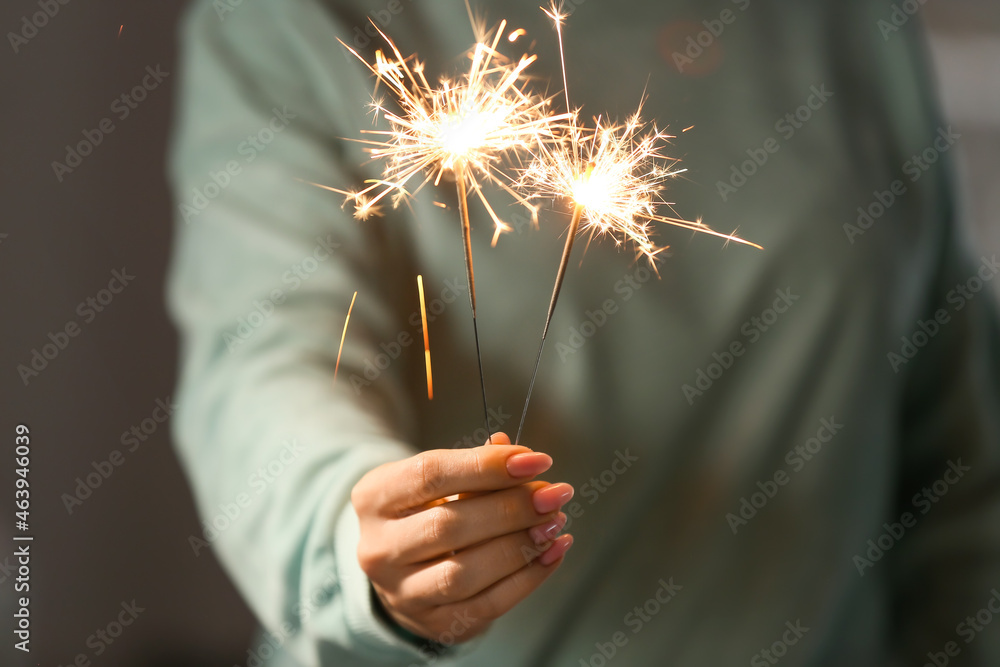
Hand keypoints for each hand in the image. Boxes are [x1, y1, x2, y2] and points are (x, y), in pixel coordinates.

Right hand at [351, 432, 573, 642]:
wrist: (404, 571)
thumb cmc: (426, 513)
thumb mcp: (437, 482)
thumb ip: (477, 468)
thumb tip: (523, 458)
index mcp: (374, 497)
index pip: (431, 475)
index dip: (488, 466)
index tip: (535, 461)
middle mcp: (379, 548)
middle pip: (449, 525)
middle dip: (511, 508)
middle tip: (553, 495)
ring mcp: (402, 592)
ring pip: (467, 572)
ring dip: (520, 545)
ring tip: (554, 523)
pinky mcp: (434, 622)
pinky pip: (488, 603)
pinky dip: (528, 577)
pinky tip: (552, 552)